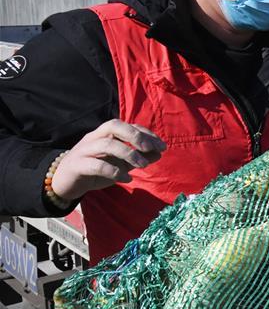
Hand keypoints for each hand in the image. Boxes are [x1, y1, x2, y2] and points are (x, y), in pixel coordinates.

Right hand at [51, 119, 166, 201]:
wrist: (65, 183)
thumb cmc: (96, 170)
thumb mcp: (121, 163)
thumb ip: (139, 157)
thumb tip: (159, 152)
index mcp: (105, 134)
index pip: (128, 126)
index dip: (146, 133)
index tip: (162, 146)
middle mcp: (94, 137)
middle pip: (114, 126)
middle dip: (136, 136)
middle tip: (151, 149)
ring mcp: (84, 150)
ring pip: (107, 144)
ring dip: (128, 154)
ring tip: (142, 165)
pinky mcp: (77, 165)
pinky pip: (97, 165)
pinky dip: (114, 171)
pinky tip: (126, 178)